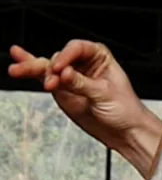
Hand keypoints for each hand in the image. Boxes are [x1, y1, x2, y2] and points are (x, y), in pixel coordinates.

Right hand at [8, 41, 161, 176]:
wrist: (125, 131)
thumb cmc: (126, 109)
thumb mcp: (105, 94)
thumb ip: (82, 84)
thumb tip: (64, 74)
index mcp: (100, 57)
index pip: (78, 48)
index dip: (67, 56)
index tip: (61, 69)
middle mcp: (83, 64)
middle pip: (60, 57)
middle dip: (50, 67)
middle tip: (49, 79)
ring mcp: (71, 77)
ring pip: (48, 68)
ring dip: (34, 69)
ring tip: (17, 70)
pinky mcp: (62, 91)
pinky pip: (44, 78)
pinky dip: (31, 71)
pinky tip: (18, 60)